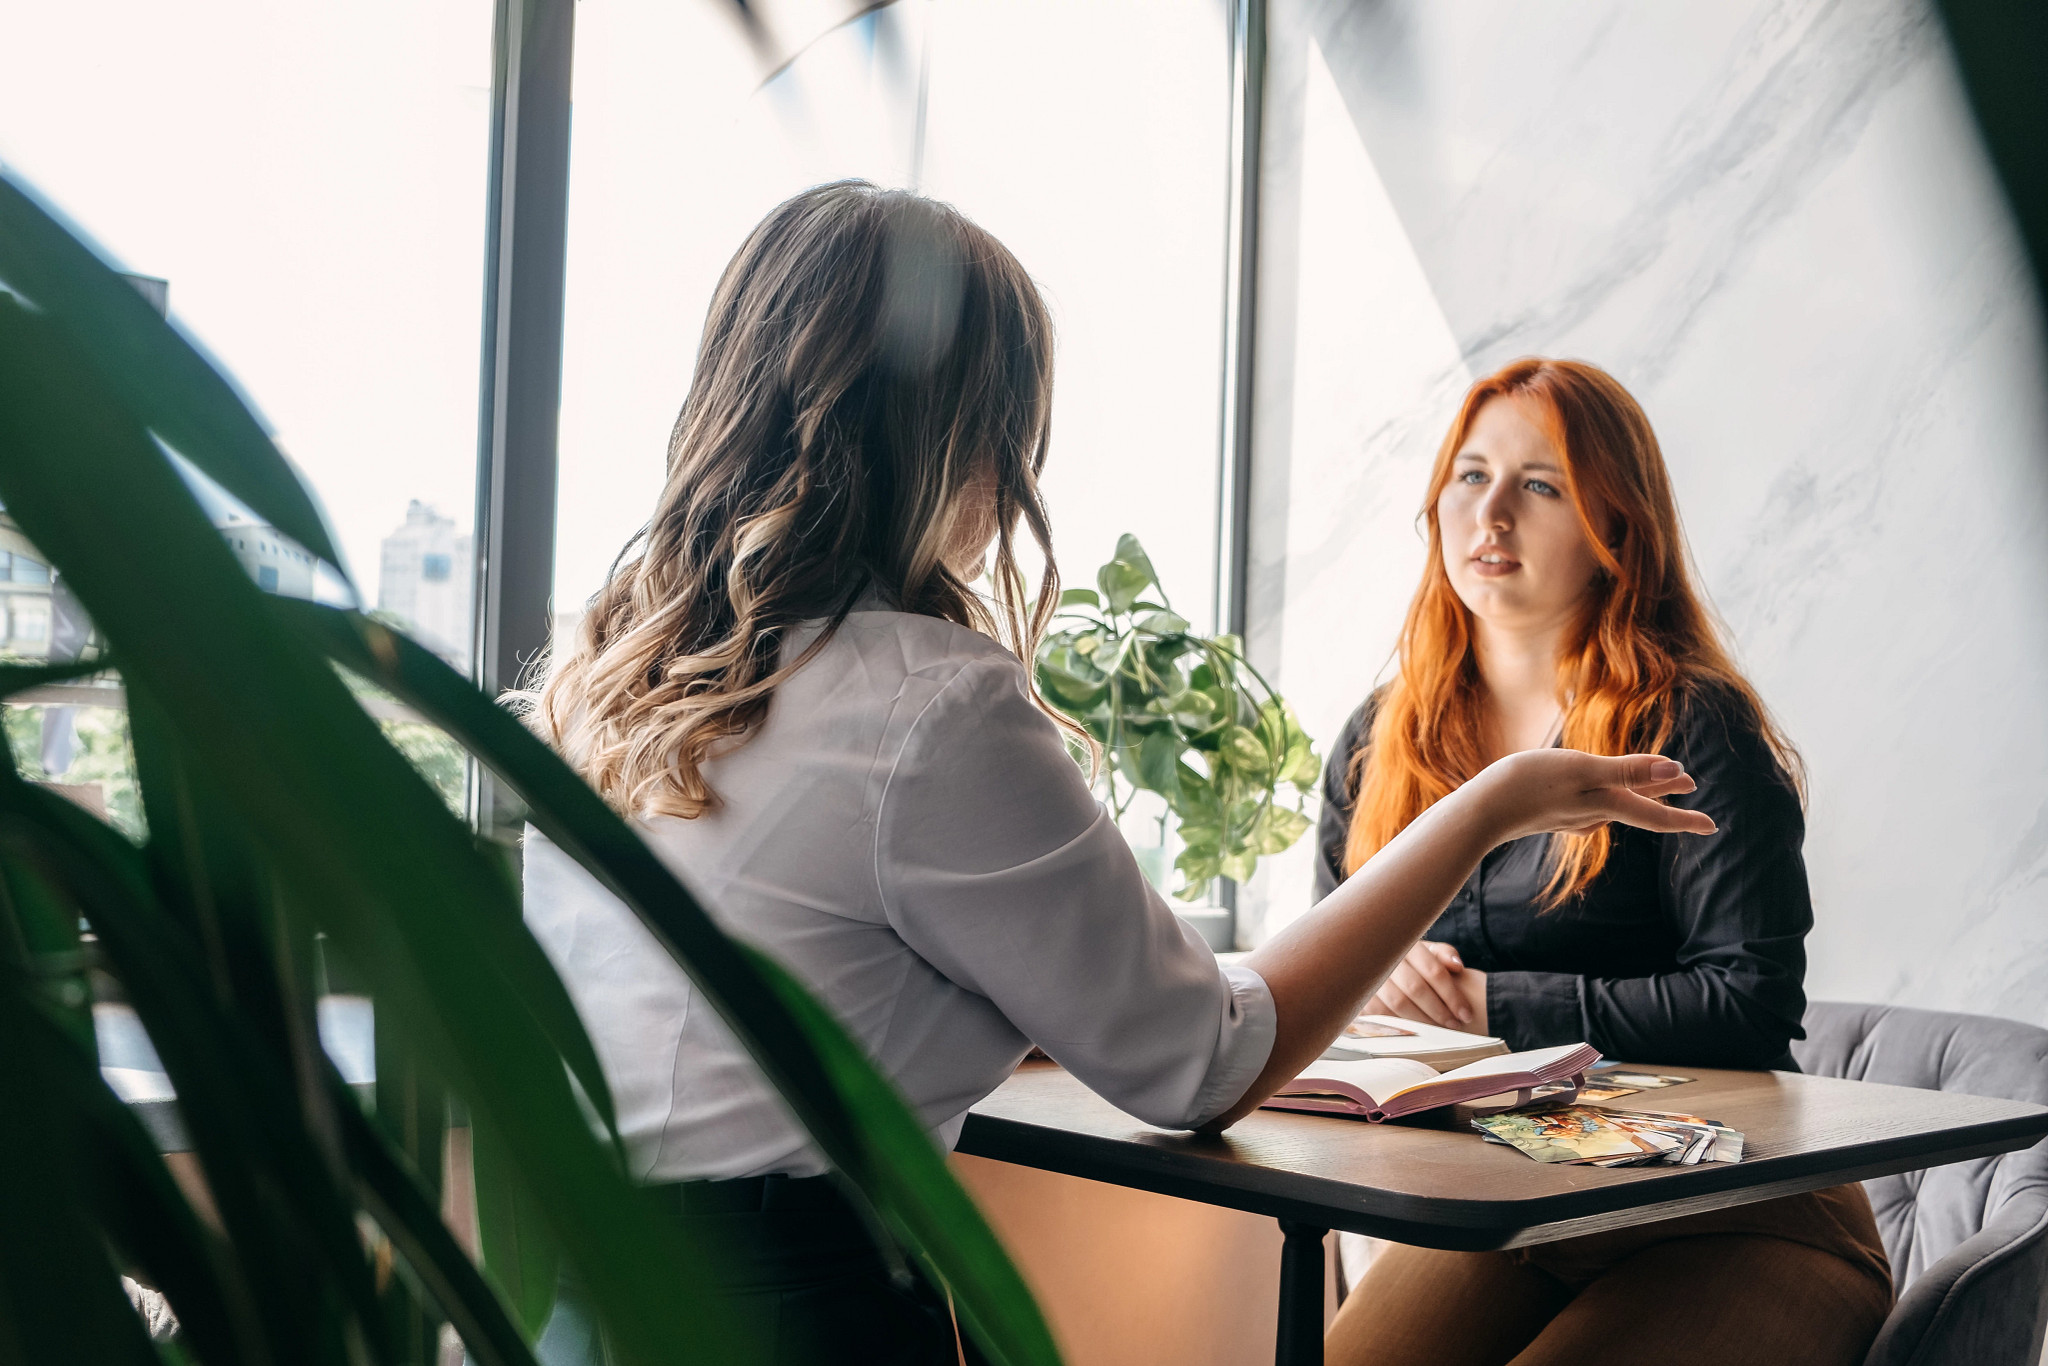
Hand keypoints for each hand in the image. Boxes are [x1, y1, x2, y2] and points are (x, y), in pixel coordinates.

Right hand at [1362, 941, 1487, 1030]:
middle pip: (1416, 988)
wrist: (1372, 957)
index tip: (1465, 1014)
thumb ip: (1444, 954)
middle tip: (1454, 1024)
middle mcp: (1387, 957)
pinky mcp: (1361, 992)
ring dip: (1421, 1019)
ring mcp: (1370, 974)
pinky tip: (1415, 1029)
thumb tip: (1456, 966)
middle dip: (1439, 1010)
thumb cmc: (1410, 958)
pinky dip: (1399, 1022)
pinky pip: (1380, 1011)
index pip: (1434, 971)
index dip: (1452, 995)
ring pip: (1398, 1002)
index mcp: (1407, 945)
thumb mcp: (1427, 950)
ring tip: (1438, 1029)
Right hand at [1474, 750, 1715, 844]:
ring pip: (1613, 803)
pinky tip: (1599, 797)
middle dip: (1662, 793)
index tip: (1712, 826)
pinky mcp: (1552, 812)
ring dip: (1637, 793)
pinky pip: (1590, 804)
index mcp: (1605, 804)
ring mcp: (1570, 815)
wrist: (1480, 811)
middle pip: (1636, 803)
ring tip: (1654, 784)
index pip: (1654, 813)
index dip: (1684, 818)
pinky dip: (1607, 796)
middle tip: (1689, 787)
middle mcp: (1592, 814)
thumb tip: (1676, 771)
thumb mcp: (1583, 770)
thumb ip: (1629, 771)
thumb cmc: (1529, 784)